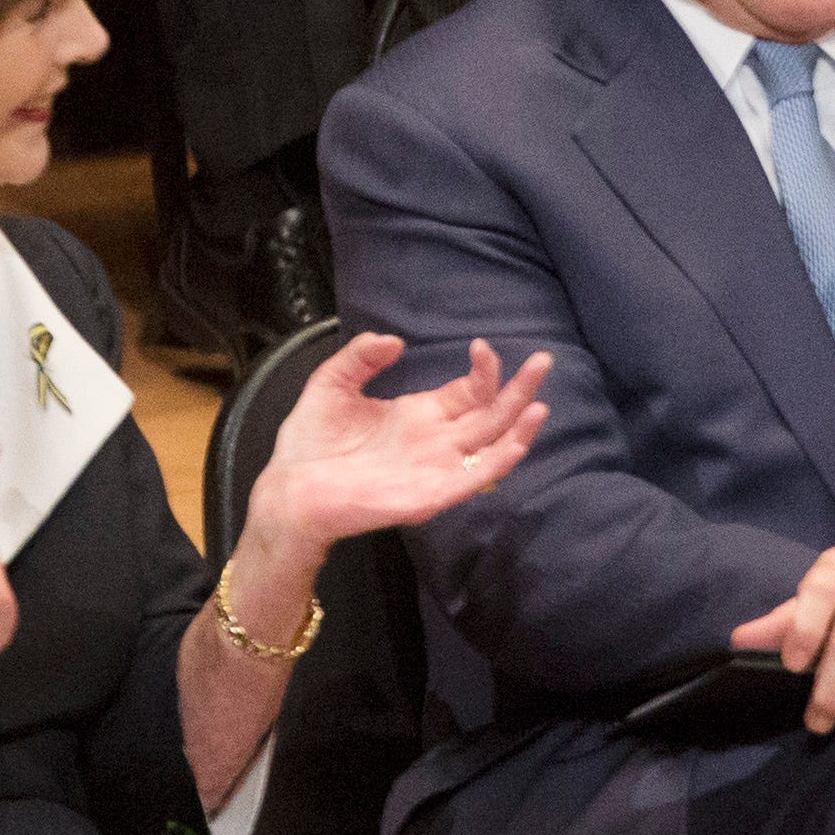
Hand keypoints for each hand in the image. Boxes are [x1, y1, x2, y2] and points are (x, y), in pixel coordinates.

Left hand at [240, 332, 547, 553]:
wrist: (290, 490)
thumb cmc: (309, 443)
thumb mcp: (332, 383)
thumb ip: (361, 356)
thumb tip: (396, 340)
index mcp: (419, 415)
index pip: (469, 392)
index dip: (484, 371)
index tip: (481, 346)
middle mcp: (436, 442)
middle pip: (491, 414)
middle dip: (519, 388)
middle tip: (544, 359)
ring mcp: (437, 468)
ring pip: (493, 444)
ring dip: (520, 423)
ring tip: (541, 398)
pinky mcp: (433, 494)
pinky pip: (477, 477)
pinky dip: (502, 457)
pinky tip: (519, 436)